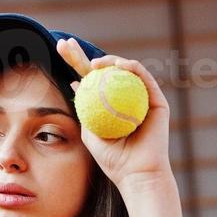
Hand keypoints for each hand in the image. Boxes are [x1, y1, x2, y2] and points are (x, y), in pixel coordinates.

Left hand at [56, 37, 172, 192]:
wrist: (137, 173)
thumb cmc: (113, 159)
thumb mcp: (90, 133)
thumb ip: (84, 109)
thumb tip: (74, 83)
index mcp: (107, 106)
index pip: (88, 79)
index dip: (74, 62)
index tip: (60, 48)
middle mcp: (124, 99)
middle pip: (102, 70)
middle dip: (82, 54)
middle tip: (66, 43)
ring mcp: (141, 98)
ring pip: (123, 70)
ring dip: (108, 60)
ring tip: (93, 64)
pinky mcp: (156, 100)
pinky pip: (143, 78)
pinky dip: (131, 67)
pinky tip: (117, 67)